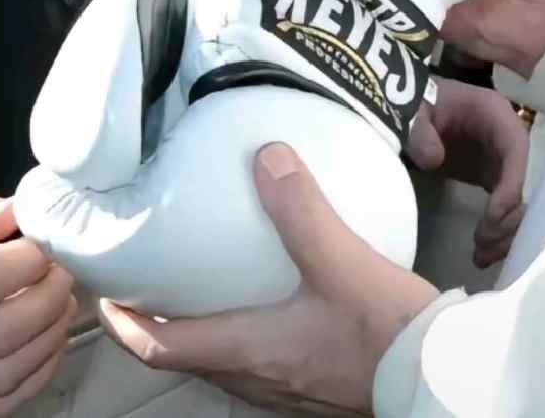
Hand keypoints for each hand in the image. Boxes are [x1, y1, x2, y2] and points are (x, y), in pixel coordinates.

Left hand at [100, 143, 438, 414]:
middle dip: (159, 323)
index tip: (102, 294)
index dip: (123, 323)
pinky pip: (263, 363)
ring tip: (203, 284)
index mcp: (249, 352)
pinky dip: (247, 333)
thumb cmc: (388, 331)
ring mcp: (288, 390)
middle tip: (149, 281)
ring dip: (203, 330)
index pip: (161, 348)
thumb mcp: (342, 260)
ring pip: (225, 364)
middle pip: (187, 358)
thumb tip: (266, 155)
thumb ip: (302, 209)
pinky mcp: (317, 386)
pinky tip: (275, 298)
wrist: (442, 376)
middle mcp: (259, 380)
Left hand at [407, 78, 527, 267]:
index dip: (510, 184)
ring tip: (482, 257)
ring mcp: (502, 161)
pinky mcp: (492, 177)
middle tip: (484, 244)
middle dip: (508, 218)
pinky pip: (504, 207)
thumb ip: (420, 131)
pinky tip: (482, 254)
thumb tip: (433, 160)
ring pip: (517, 202)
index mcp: (495, 114)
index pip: (515, 149)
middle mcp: (507, 140)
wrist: (418, 107)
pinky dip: (497, 231)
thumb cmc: (421, 104)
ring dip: (505, 232)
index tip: (491, 218)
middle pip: (522, 182)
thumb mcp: (416, 109)